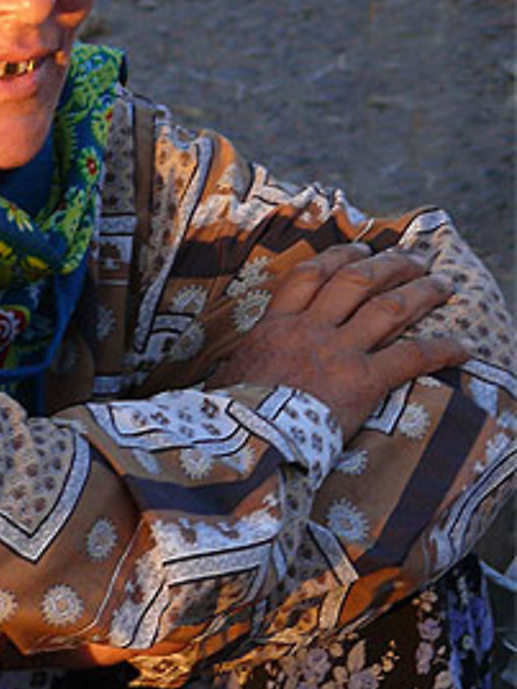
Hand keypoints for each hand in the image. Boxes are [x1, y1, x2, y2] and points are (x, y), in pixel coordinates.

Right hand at [209, 243, 467, 438]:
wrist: (244, 439)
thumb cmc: (228, 415)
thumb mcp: (226, 377)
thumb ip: (239, 365)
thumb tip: (227, 373)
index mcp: (275, 325)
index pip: (310, 276)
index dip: (339, 256)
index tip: (360, 249)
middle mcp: (310, 329)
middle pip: (356, 281)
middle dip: (389, 265)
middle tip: (413, 258)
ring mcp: (338, 352)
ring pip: (388, 308)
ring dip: (420, 292)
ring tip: (442, 285)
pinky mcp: (362, 382)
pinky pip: (410, 357)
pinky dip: (440, 349)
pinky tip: (462, 347)